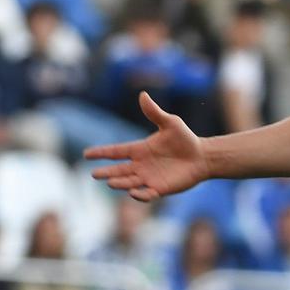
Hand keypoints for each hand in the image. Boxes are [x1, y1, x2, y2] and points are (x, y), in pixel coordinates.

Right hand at [86, 93, 210, 200]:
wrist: (202, 157)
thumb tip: (143, 94)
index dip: (101, 153)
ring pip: (129, 182)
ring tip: (111, 183)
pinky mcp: (160, 188)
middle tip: (94, 174)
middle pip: (119, 170)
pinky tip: (133, 193)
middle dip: (106, 173)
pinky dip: (139, 195)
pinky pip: (147, 194)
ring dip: (120, 183)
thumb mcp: (170, 123)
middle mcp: (140, 165)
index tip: (86, 154)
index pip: (116, 151)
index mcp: (139, 149)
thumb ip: (154, 112)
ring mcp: (149, 177)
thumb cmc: (185, 139)